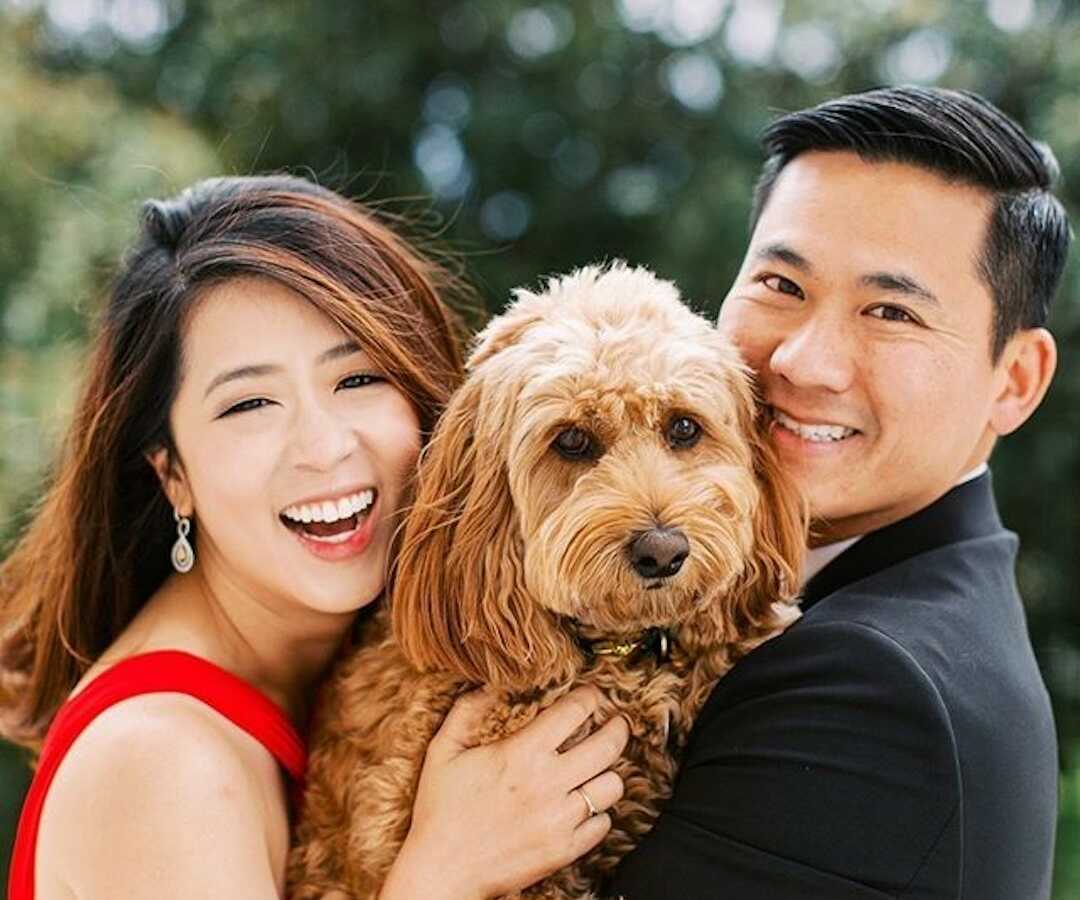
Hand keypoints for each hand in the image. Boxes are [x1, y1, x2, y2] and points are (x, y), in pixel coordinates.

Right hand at [381, 685, 628, 899]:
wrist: (441, 873)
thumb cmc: (440, 811)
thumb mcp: (443, 752)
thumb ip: (465, 712)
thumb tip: (488, 685)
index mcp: (522, 754)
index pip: (574, 711)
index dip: (589, 697)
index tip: (591, 695)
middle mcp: (548, 784)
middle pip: (608, 746)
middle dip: (618, 728)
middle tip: (616, 723)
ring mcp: (560, 820)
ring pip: (612, 786)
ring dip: (608, 772)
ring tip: (598, 767)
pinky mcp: (564, 850)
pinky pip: (602, 824)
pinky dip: (598, 813)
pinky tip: (582, 805)